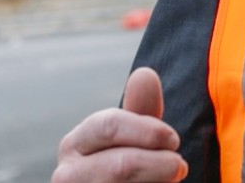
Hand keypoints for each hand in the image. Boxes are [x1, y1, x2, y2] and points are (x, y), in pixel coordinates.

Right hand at [52, 67, 188, 182]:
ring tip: (171, 180)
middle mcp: (66, 174)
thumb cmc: (127, 167)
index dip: (149, 131)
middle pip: (120, 165)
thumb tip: (144, 73)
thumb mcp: (135, 138)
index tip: (173, 140)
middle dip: (158, 164)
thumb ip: (141, 110)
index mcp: (75, 144)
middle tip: (179, 166)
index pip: (109, 125)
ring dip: (156, 182)